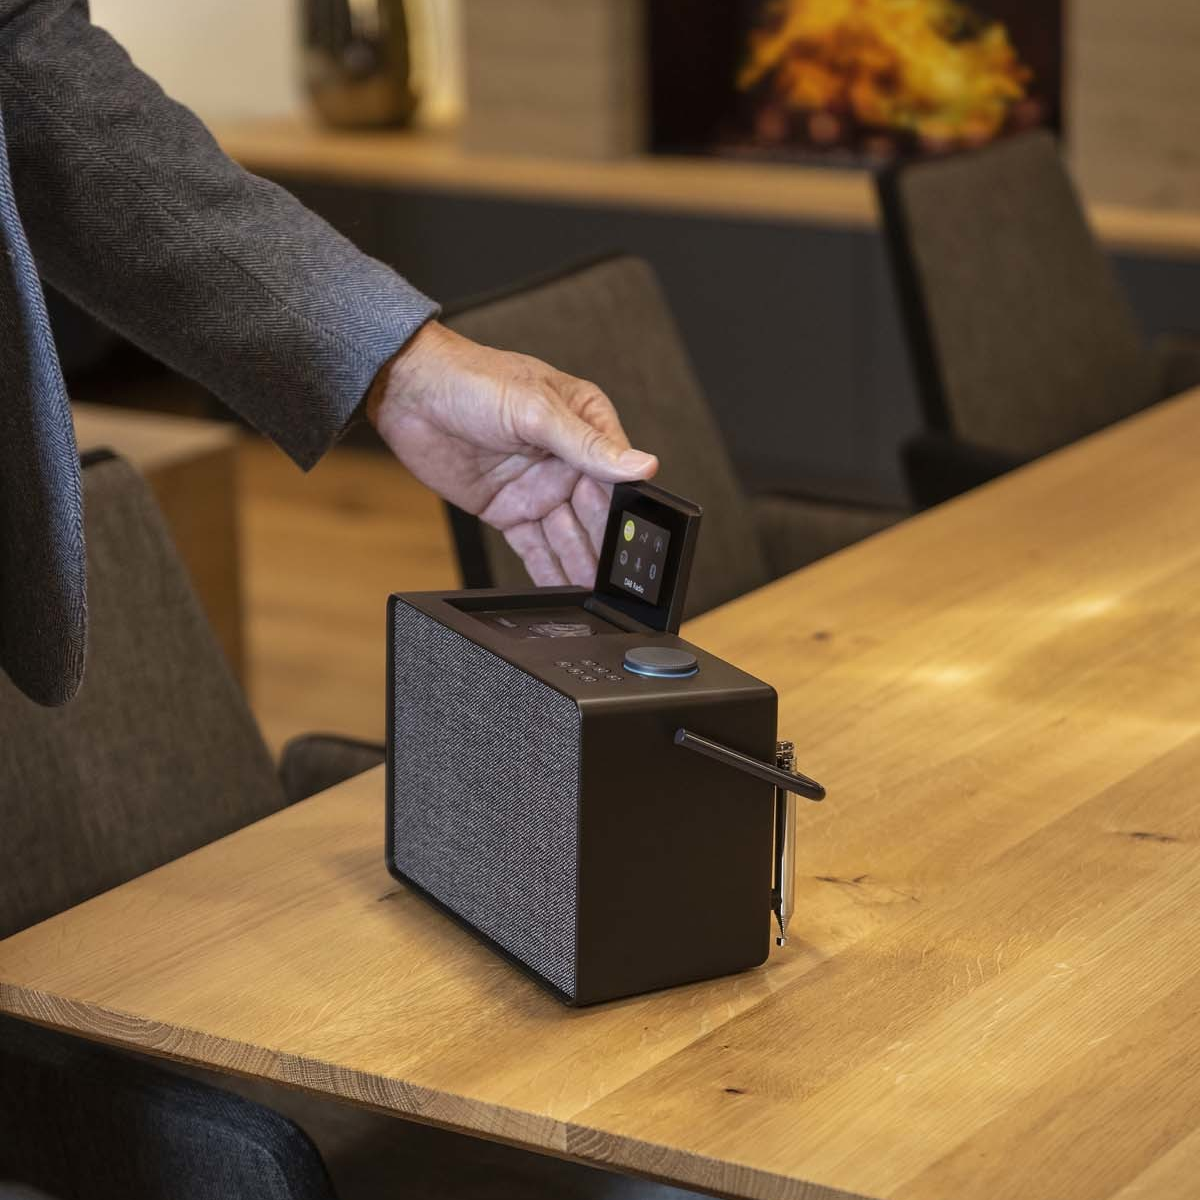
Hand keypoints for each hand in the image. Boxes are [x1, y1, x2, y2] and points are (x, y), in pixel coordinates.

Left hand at [367, 321, 657, 585]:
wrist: (406, 394)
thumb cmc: (471, 380)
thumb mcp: (536, 409)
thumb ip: (588, 445)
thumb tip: (641, 466)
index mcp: (585, 422)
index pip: (617, 475)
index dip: (628, 512)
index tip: (638, 546)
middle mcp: (565, 458)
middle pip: (595, 513)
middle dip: (605, 547)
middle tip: (618, 583)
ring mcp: (536, 487)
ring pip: (567, 536)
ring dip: (580, 566)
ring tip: (596, 597)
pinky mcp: (507, 510)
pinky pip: (534, 548)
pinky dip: (547, 571)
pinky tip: (563, 592)